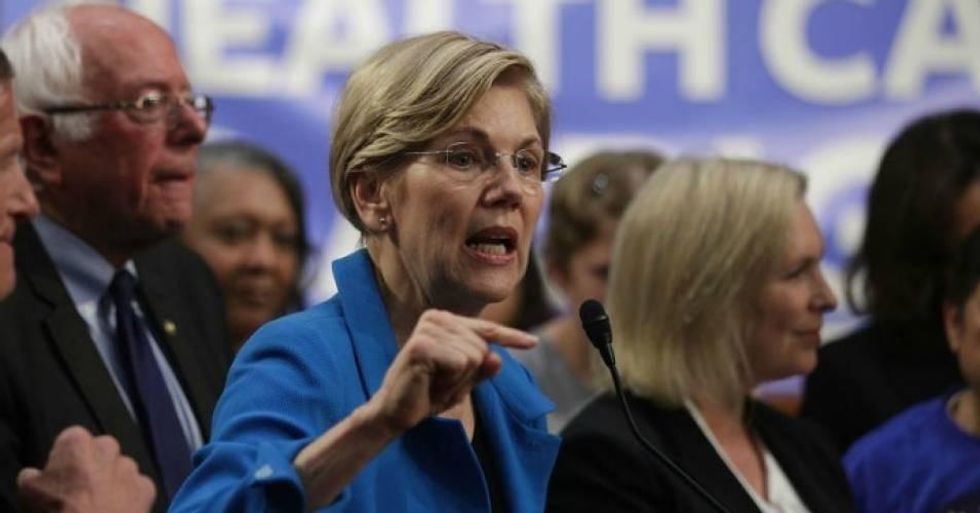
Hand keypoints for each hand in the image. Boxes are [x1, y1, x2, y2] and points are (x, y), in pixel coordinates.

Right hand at [17, 426, 155, 512]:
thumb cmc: (56, 510)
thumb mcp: (28, 492)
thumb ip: (32, 476)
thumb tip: (33, 474)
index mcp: (78, 441)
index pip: (71, 439)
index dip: (65, 458)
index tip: (61, 474)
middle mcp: (108, 447)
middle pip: (100, 451)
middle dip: (93, 464)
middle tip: (82, 488)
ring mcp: (131, 467)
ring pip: (121, 469)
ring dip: (113, 480)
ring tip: (100, 502)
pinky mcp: (147, 486)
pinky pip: (137, 488)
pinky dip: (130, 497)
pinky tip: (118, 510)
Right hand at [370, 309, 536, 432]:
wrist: (395, 414)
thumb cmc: (427, 395)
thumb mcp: (462, 382)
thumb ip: (482, 369)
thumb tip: (496, 358)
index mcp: (446, 321)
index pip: (486, 329)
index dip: (511, 337)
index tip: (533, 343)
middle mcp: (437, 317)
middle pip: (483, 347)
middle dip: (468, 374)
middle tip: (440, 382)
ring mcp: (428, 328)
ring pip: (474, 356)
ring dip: (458, 379)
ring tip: (433, 382)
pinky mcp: (422, 344)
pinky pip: (461, 363)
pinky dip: (450, 380)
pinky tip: (429, 382)